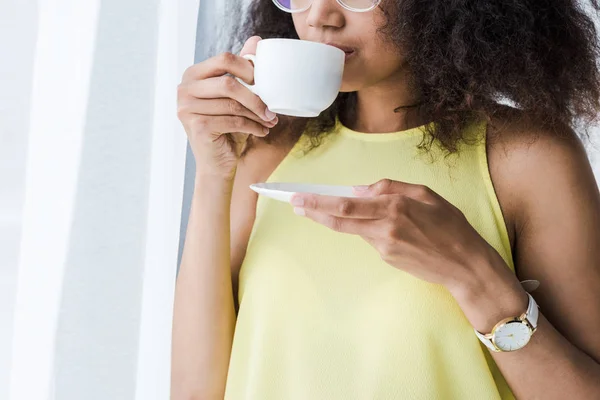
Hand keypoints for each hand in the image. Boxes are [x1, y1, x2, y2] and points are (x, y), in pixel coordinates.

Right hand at [177, 36, 278, 180]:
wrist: (217, 163)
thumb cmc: (227, 128)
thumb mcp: (236, 96)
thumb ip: (242, 69)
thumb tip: (256, 39)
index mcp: (192, 75)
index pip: (224, 59)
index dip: (248, 69)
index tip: (264, 83)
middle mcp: (184, 89)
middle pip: (229, 82)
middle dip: (256, 96)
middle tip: (272, 109)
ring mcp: (187, 108)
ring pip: (233, 104)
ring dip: (257, 114)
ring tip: (270, 121)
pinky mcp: (197, 126)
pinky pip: (233, 120)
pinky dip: (253, 127)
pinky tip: (262, 132)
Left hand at [289, 179, 499, 290]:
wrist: (465, 265)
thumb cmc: (450, 226)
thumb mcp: (426, 194)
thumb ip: (390, 188)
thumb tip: (359, 189)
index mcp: (394, 207)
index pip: (346, 203)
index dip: (319, 201)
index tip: (299, 198)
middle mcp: (384, 228)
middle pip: (340, 219)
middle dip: (314, 211)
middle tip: (295, 205)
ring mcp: (383, 247)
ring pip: (355, 228)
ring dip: (346, 219)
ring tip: (349, 212)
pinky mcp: (386, 259)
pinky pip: (371, 238)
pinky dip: (372, 229)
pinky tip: (396, 230)